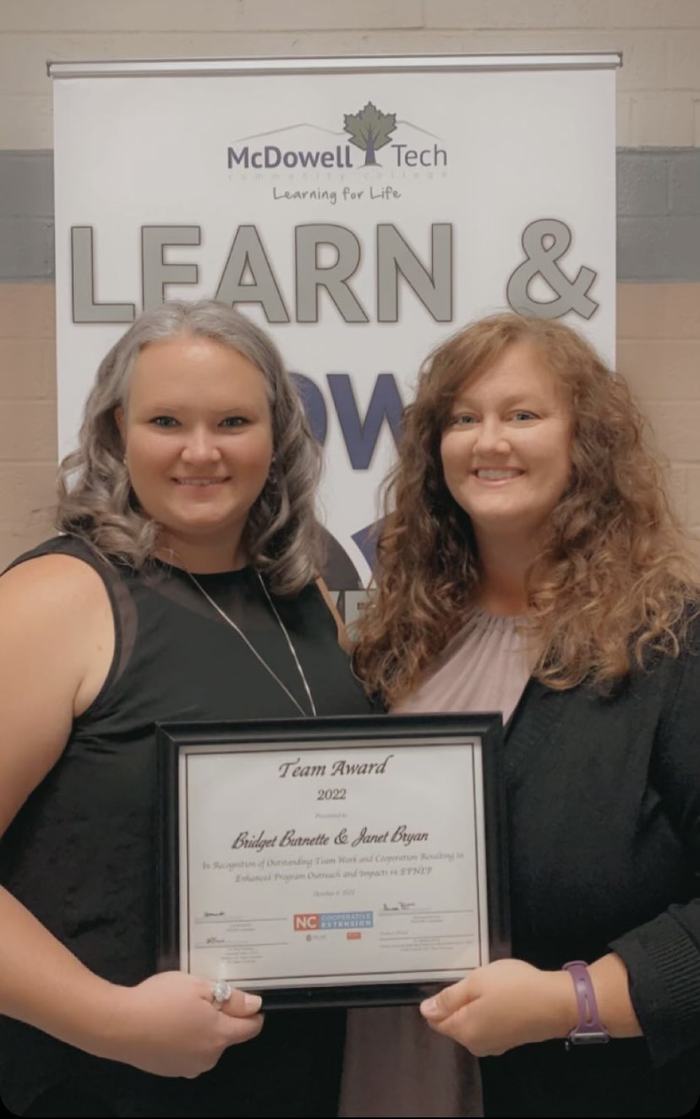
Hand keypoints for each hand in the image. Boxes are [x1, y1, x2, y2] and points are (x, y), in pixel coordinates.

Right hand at [101, 971, 263, 1077]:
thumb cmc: (162, 1000)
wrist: (119, 1025)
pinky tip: (167, 1024)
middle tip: (201, 997)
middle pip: (226, 1036)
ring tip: (180, 1009)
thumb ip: (232, 998)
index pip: (250, 1028)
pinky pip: (187, 1053)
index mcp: (219, 1036)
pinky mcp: (168, 1070)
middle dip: (221, 1017)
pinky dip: (184, 1039)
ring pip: (206, 1045)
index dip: (251, 1012)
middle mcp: (208, 1058)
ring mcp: (187, 1068)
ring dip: (202, 1029)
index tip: (243, 999)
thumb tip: (255, 1006)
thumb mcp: (200, 987)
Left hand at [420, 958, 575, 1056]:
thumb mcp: (476, 982)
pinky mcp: (509, 1041)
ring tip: (487, 984)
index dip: (438, 1000)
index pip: (436, 1020)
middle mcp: (476, 1045)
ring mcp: (494, 1045)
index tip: (452, 981)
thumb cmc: (514, 987)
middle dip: (457, 1002)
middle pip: (453, 1023)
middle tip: (474, 979)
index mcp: (464, 1031)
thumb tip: (425, 1010)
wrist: (557, 1003)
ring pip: (471, 1023)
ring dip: (473, 1005)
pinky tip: (499, 996)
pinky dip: (487, 1011)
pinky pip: (487, 1025)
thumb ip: (449, 998)